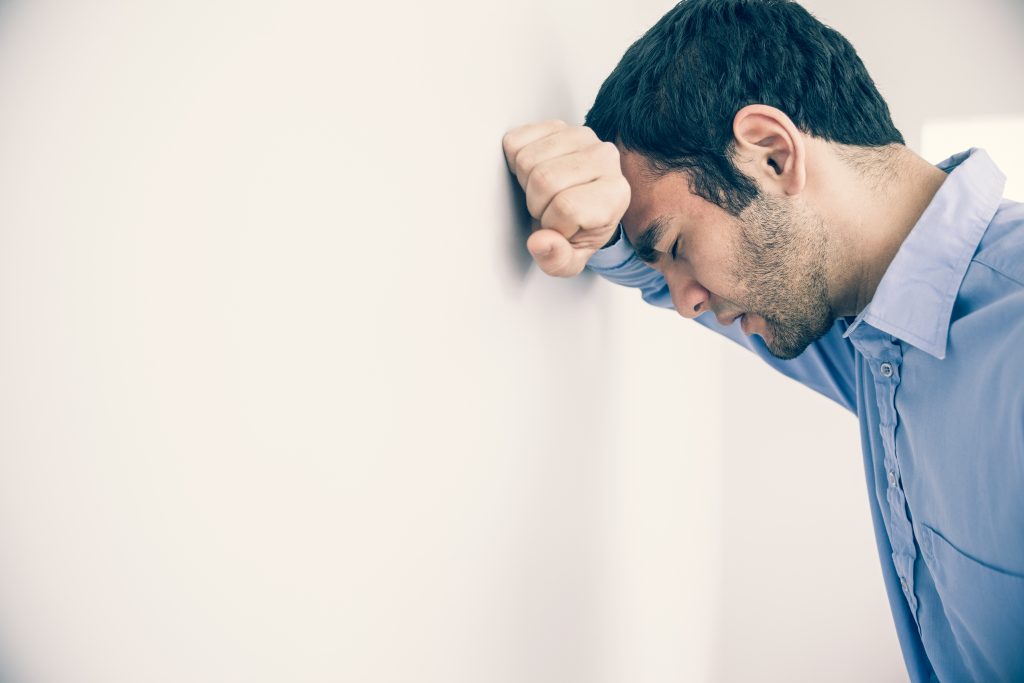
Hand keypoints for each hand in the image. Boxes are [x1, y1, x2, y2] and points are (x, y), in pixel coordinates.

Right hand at [502, 120, 629, 276]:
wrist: (583, 204)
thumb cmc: (579, 230)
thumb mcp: (571, 259)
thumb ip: (556, 260)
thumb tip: (539, 242)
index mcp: (615, 193)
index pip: (567, 207)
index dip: (553, 225)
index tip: (562, 228)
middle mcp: (604, 157)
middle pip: (543, 179)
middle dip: (536, 204)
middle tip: (549, 210)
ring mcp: (580, 136)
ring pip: (527, 160)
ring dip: (525, 184)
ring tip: (543, 193)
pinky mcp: (556, 125)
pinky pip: (516, 142)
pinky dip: (514, 162)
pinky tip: (533, 173)